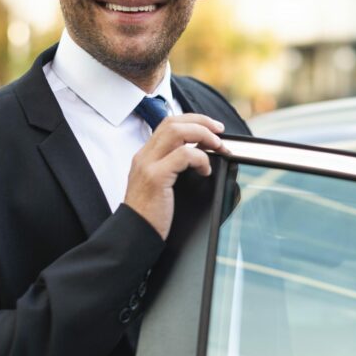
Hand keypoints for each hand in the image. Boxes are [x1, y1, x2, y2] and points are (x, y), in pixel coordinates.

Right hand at [123, 114, 226, 238]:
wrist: (135, 234)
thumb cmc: (150, 214)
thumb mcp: (158, 184)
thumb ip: (172, 167)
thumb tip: (200, 156)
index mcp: (145, 156)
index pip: (168, 123)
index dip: (193, 120)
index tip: (212, 128)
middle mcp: (145, 156)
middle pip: (173, 122)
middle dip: (201, 122)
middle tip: (220, 132)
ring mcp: (148, 165)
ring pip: (177, 131)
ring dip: (203, 135)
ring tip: (217, 147)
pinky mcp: (156, 177)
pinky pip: (184, 155)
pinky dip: (200, 159)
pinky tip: (206, 171)